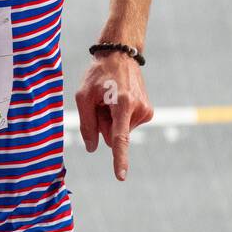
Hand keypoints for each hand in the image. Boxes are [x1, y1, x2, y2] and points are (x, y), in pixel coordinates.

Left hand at [74, 52, 153, 180]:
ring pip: (120, 132)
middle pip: (113, 137)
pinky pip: (126, 126)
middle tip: (102, 103)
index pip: (120, 138)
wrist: (120, 55)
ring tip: (110, 98)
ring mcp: (146, 111)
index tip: (121, 176)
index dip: (119, 159)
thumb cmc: (99, 74)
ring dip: (111, 119)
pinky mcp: (148, 112)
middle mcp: (139, 109)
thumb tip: (92, 148)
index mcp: (123, 104)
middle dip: (104, 125)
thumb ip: (86, 124)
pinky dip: (118, 117)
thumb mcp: (83, 96)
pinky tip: (117, 100)